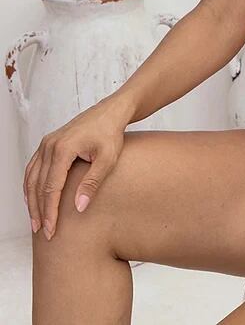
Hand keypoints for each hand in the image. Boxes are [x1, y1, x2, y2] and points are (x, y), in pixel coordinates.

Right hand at [23, 95, 131, 240]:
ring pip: (32, 178)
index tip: (51, 230)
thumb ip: (92, 183)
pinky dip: (31, 186)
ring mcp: (47, 144)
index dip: (50, 212)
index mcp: (63, 149)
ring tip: (36, 221)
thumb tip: (78, 207)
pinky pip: (33, 168)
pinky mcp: (48, 144)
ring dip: (32, 201)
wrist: (111, 112)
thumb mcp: (108, 159)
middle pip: (38, 185)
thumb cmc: (111, 133)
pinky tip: (34, 200)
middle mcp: (50, 145)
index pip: (51, 188)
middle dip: (39, 211)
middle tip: (42, 232)